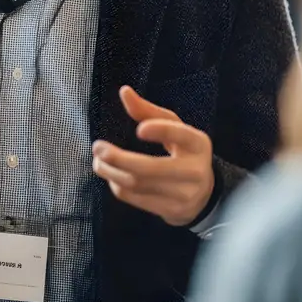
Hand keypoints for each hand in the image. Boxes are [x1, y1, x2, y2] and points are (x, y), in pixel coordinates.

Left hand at [92, 85, 214, 225]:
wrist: (204, 194)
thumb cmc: (184, 152)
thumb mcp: (175, 128)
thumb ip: (148, 111)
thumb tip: (123, 91)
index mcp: (198, 144)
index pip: (181, 135)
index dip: (161, 131)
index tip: (139, 129)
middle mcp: (194, 170)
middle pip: (151, 168)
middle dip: (119, 159)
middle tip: (97, 147)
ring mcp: (184, 194)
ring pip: (139, 184)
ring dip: (112, 172)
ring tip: (98, 161)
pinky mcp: (171, 211)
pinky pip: (136, 199)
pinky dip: (118, 186)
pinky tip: (111, 176)